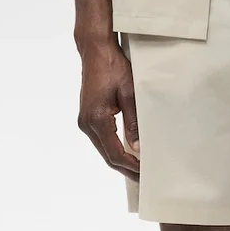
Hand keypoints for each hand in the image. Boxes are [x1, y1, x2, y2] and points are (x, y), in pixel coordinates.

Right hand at [77, 40, 139, 177]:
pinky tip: (127, 155)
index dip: (130, 166)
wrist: (95, 51)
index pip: (114, 153)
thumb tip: (137, 147)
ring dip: (120, 161)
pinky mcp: (88, 117)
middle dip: (126, 169)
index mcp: (96, 119)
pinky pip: (101, 140)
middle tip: (143, 179)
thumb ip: (133, 122)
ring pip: (104, 150)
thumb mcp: (130, 94)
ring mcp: (85, 121)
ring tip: (138, 170)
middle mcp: (86, 123)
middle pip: (107, 156)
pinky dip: (114, 150)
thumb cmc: (113, 67)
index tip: (145, 173)